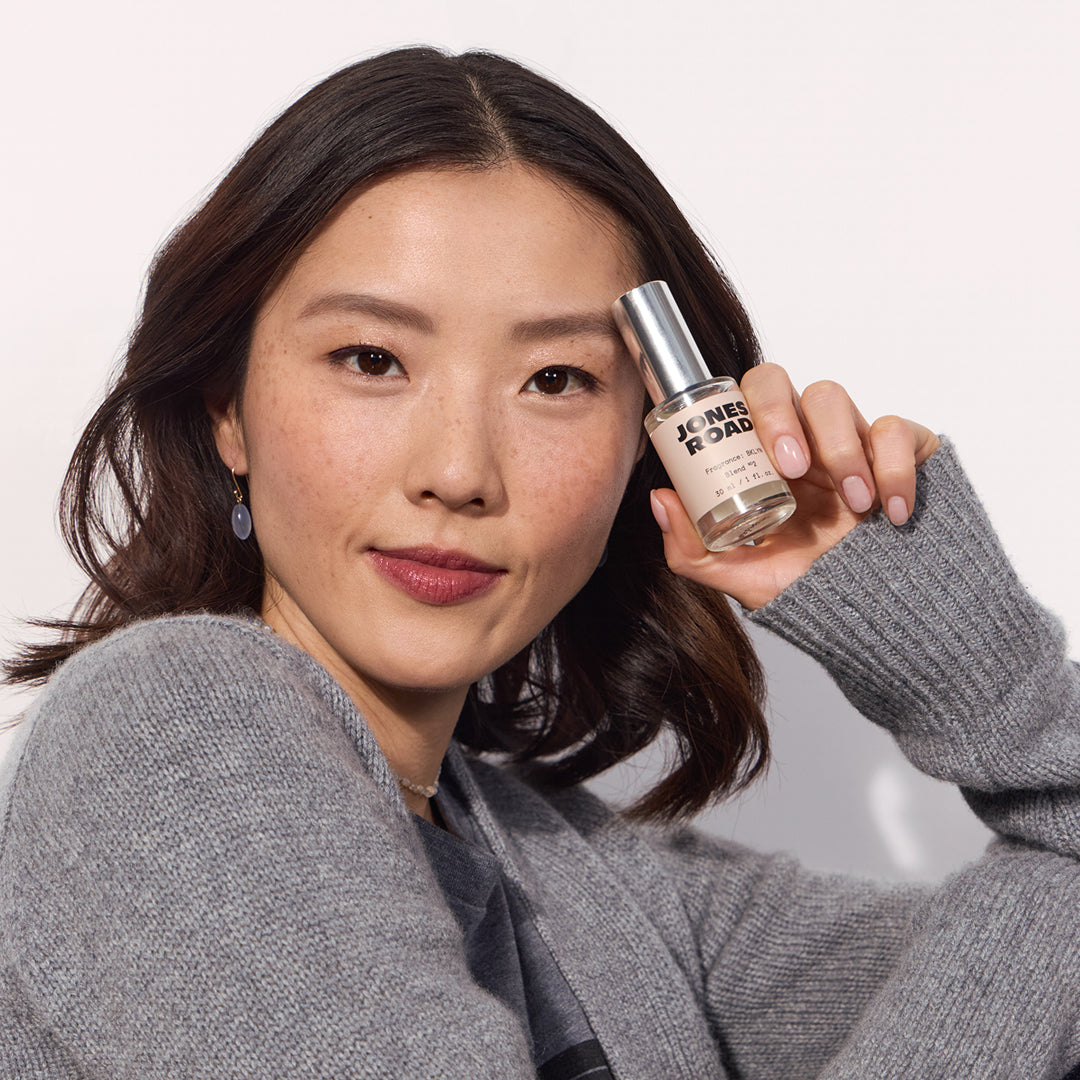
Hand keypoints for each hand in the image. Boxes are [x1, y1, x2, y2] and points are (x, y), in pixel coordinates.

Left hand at [649, 363, 939, 609]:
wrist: (873, 613)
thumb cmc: (807, 584)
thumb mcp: (740, 575)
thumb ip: (692, 550)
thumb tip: (660, 500)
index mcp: (761, 457)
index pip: (740, 402)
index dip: (748, 413)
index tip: (767, 462)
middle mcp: (800, 438)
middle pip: (779, 382)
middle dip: (783, 416)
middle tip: (795, 467)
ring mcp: (847, 439)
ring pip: (834, 397)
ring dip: (842, 449)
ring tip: (855, 503)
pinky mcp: (899, 450)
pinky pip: (898, 431)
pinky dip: (897, 468)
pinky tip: (891, 510)